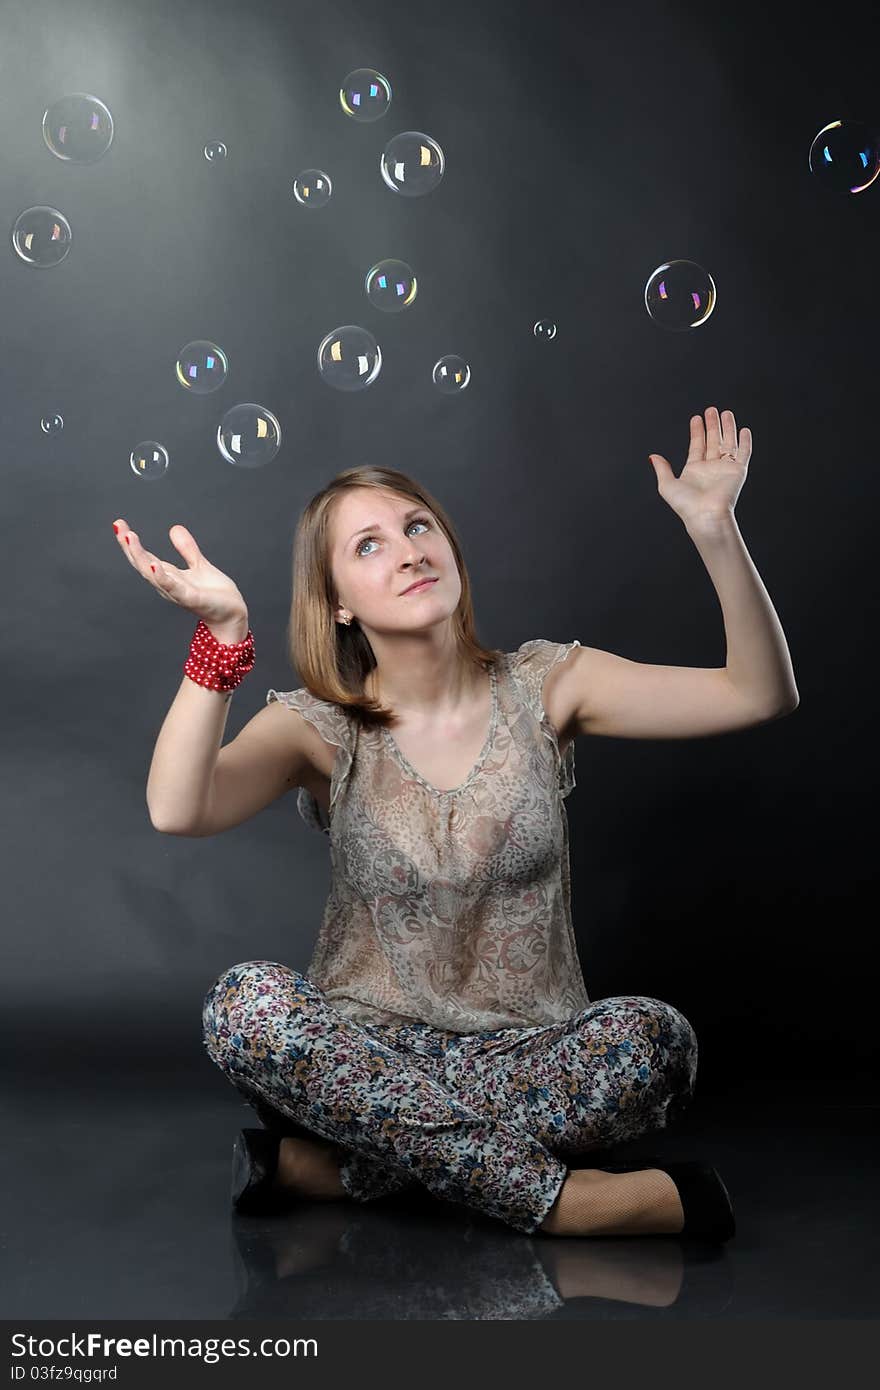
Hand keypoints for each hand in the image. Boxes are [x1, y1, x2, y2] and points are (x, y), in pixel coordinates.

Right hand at [112, 520, 248, 629]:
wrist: (231, 614)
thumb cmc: (214, 594)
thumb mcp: (199, 564)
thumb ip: (187, 549)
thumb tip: (174, 528)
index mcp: (168, 575)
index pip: (144, 557)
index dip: (130, 542)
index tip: (118, 523)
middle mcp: (167, 584)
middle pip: (142, 564)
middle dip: (129, 546)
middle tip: (119, 527)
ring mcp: (177, 592)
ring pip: (152, 574)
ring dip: (140, 557)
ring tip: (130, 537)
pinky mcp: (191, 598)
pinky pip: (173, 588)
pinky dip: (162, 577)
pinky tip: (154, 565)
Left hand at [649, 406, 750, 531]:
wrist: (705, 515)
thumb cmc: (686, 505)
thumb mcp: (667, 485)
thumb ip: (662, 469)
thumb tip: (653, 456)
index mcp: (694, 470)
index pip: (697, 446)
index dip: (696, 431)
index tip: (696, 418)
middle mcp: (710, 468)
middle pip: (713, 441)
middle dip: (712, 425)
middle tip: (711, 410)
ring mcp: (725, 469)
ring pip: (728, 443)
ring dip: (727, 428)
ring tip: (726, 413)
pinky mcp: (738, 471)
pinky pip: (743, 453)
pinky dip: (744, 442)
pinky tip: (744, 430)